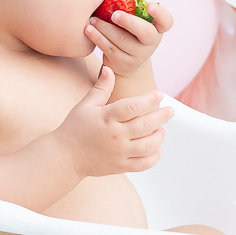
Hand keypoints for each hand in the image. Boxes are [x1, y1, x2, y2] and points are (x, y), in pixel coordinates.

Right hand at [54, 66, 173, 177]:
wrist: (64, 156)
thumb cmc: (75, 128)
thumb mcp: (85, 105)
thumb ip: (101, 88)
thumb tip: (109, 68)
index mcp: (107, 118)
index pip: (132, 106)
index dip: (149, 99)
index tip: (159, 94)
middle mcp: (115, 136)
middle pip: (145, 125)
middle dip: (162, 116)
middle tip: (170, 110)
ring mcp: (119, 153)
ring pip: (148, 145)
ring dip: (159, 136)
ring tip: (162, 129)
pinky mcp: (120, 166)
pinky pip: (143, 164)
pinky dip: (154, 157)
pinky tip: (158, 149)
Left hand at [85, 0, 173, 77]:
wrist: (125, 61)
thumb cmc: (129, 31)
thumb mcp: (133, 15)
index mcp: (157, 28)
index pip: (166, 21)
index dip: (160, 13)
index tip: (150, 5)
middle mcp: (151, 42)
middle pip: (145, 32)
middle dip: (129, 22)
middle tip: (114, 14)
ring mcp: (138, 54)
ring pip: (122, 40)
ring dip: (105, 28)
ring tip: (93, 19)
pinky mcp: (123, 62)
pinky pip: (109, 48)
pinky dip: (97, 38)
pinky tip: (89, 29)